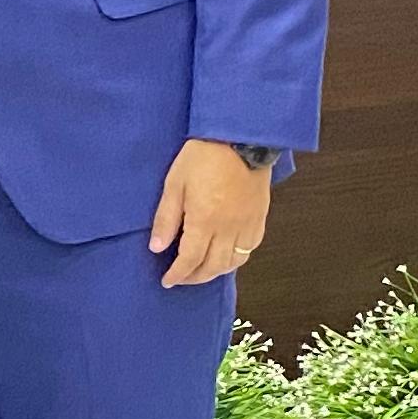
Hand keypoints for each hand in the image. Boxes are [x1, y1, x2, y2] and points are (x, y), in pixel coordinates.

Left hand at [150, 138, 275, 288]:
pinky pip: (251, 248)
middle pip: (213, 267)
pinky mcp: (260, 217)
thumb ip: (166, 219)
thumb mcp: (175, 184)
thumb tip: (157, 248)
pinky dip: (238, 258)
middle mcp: (229, 229)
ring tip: (202, 269)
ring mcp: (247, 224)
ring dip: (216, 271)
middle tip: (182, 278)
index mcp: (205, 221)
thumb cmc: (203, 156)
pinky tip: (227, 255)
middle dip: (195, 277)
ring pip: (234, 262)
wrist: (241, 137)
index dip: (178, 275)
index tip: (167, 281)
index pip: (190, 260)